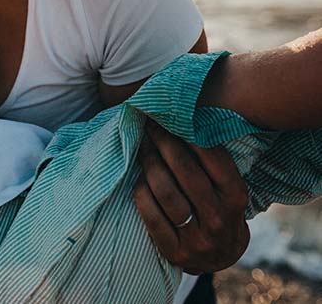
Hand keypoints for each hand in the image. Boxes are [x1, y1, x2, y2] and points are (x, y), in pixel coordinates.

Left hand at [133, 121, 249, 273]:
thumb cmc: (219, 207)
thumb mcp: (227, 187)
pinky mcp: (174, 251)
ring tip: (143, 147)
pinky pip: (150, 215)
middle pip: (185, 171)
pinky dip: (142, 191)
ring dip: (150, 163)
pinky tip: (139, 178)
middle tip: (151, 126)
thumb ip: (211, 161)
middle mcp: (219, 219)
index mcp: (236, 198)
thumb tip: (184, 119)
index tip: (171, 117)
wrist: (219, 257)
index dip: (189, 134)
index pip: (213, 158)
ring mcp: (197, 239)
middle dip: (165, 143)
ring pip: (166, 192)